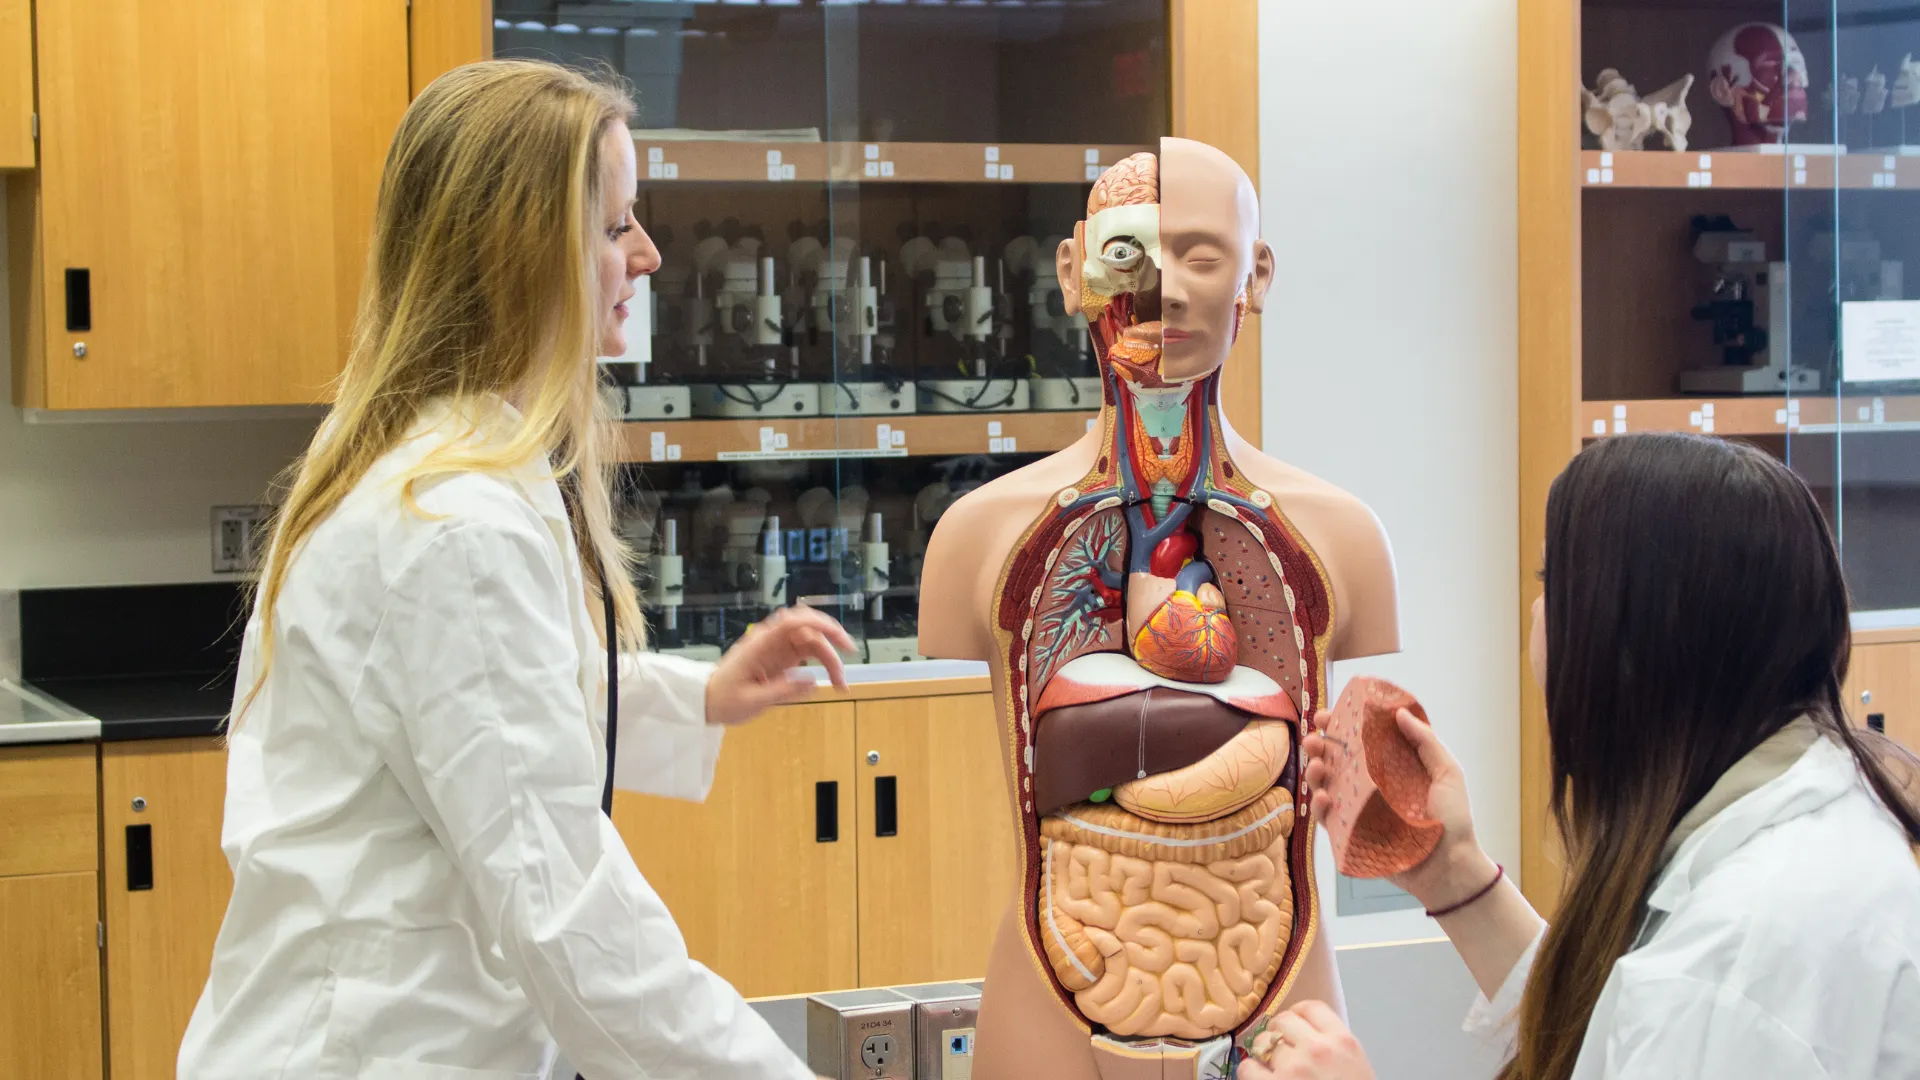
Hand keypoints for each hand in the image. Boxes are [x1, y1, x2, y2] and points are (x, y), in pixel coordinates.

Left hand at [705, 606, 853, 725]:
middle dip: (832, 641)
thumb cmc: (724, 699)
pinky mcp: (781, 657)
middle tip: (848, 662)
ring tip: (840, 684)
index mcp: (761, 643)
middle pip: (809, 629)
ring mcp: (777, 647)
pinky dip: (822, 663)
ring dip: (830, 658)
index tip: (839, 641)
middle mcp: (771, 640)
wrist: (707, 700)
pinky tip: (830, 679)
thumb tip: (813, 682)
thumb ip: (782, 691)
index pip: (793, 621)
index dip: (819, 624)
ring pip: (812, 641)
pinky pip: (808, 652)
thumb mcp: (752, 701)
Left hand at [1238, 1001, 1372, 1079]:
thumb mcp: (1356, 1069)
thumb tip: (1303, 1036)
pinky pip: (1247, 1067)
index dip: (1298, 1015)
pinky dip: (1251, 1074)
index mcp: (1343, 1042)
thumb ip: (1334, 1049)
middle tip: (1280, 1051)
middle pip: (1282, 1021)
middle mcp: (1317, 1049)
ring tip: (1271, 1069)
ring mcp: (1293, 1069)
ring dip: (1263, 1055)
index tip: (1294, 1026)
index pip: (1311, 1008)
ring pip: (1261, 1043)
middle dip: (1278, 1035)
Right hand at [1303, 706, 1494, 911]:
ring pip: (1326, 786)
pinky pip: (1328, 819)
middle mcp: (1371, 785)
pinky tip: (1321, 797)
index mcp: (1392, 766)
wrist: (1451, 865)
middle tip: (1314, 739)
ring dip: (1315, 772)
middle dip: (1319, 746)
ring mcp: (1360, 810)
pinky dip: (1318, 807)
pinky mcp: (1352, 834)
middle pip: (1337, 760)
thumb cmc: (1453, 820)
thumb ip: (1426, 741)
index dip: (1341, 726)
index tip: (1327, 716)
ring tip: (1316, 766)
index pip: (1361, 741)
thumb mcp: (1447, 772)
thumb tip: (1399, 712)